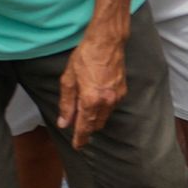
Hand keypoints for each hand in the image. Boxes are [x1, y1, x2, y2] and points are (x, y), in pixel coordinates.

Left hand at [58, 26, 127, 147]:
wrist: (107, 41)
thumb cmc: (86, 56)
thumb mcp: (69, 79)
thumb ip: (66, 104)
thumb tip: (64, 122)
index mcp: (91, 99)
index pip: (84, 127)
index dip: (80, 139)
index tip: (77, 146)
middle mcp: (106, 101)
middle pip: (95, 125)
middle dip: (86, 127)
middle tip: (75, 122)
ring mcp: (116, 97)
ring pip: (104, 116)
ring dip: (94, 117)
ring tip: (83, 106)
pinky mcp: (122, 91)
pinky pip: (111, 106)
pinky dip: (102, 107)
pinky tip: (95, 97)